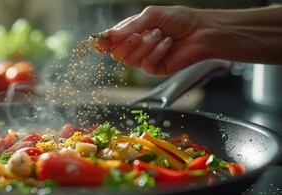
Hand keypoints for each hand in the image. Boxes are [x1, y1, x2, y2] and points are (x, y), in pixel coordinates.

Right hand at [92, 6, 212, 75]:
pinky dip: (156, 52)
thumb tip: (110, 34)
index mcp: (132, 33)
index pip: (111, 41)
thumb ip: (131, 25)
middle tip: (140, 33)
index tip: (101, 39)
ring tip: (160, 34)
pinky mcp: (156, 69)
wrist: (202, 31)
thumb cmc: (179, 20)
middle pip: (116, 54)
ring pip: (130, 60)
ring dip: (145, 45)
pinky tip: (167, 43)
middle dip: (127, 43)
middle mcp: (136, 47)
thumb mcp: (152, 15)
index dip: (104, 41)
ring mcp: (145, 60)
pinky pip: (146, 65)